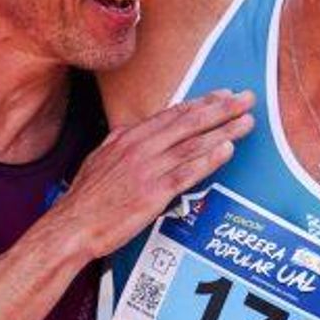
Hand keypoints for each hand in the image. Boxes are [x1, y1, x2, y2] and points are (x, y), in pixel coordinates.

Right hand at [50, 90, 254, 259]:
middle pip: (189, 122)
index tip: (224, 94)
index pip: (173, 113)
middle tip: (247, 98)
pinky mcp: (152, 193)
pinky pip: (186, 173)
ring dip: (224, 131)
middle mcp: (141, 147)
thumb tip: (133, 129)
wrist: (72, 225)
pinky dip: (208, 160)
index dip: (202, 102)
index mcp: (129, 136)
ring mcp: (147, 169)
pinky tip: (228, 151)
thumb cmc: (85, 197)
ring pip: (193, 144)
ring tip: (247, 122)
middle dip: (221, 108)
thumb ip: (120, 142)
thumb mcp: (100, 157)